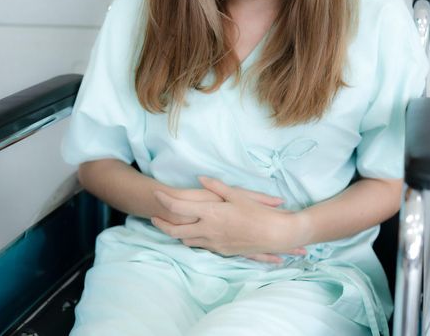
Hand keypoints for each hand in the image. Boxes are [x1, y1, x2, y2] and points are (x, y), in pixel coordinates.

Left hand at [151, 176, 305, 258]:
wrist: (275, 234)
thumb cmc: (257, 212)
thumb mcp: (237, 194)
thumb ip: (216, 186)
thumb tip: (201, 178)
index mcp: (210, 213)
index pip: (177, 207)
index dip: (163, 200)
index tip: (156, 194)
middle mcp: (207, 230)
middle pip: (174, 231)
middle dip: (161, 224)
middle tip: (154, 217)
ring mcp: (214, 243)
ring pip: (187, 241)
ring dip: (177, 234)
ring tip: (173, 225)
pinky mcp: (222, 251)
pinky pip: (202, 246)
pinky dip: (195, 240)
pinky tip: (196, 234)